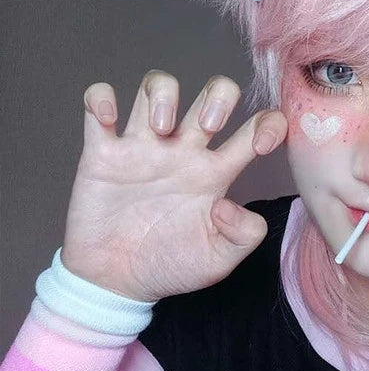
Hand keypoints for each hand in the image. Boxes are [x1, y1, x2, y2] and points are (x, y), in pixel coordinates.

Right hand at [60, 70, 286, 301]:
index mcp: (217, 171)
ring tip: (160, 130)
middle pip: (214, 92)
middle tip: (208, 126)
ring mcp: (144, 147)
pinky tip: (108, 117)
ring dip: (163, 94)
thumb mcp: (219, 260)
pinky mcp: (103, 153)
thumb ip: (243, 235)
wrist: (116, 284)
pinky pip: (98, 105)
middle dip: (218, 96)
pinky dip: (100, 97)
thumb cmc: (171, 266)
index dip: (270, 123)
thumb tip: (231, 206)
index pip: (256, 126)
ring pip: (159, 86)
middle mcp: (186, 150)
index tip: (261, 146)